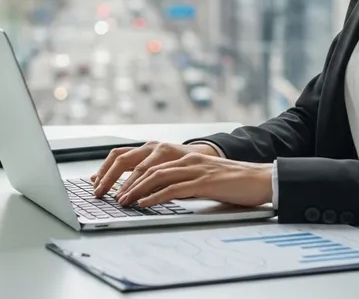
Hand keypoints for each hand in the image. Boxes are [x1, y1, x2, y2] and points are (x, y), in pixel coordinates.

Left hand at [91, 140, 220, 198]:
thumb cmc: (227, 179)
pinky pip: (174, 188)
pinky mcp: (203, 181)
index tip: (100, 181)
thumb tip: (152, 191)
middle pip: (141, 164)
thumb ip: (176, 178)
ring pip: (155, 175)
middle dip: (118, 178)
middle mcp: (182, 157)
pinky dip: (156, 196)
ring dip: (134, 189)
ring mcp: (192, 167)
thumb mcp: (196, 175)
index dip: (117, 167)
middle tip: (103, 193)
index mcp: (178, 154)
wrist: (258, 177)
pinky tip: (144, 204)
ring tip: (120, 201)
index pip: (139, 157)